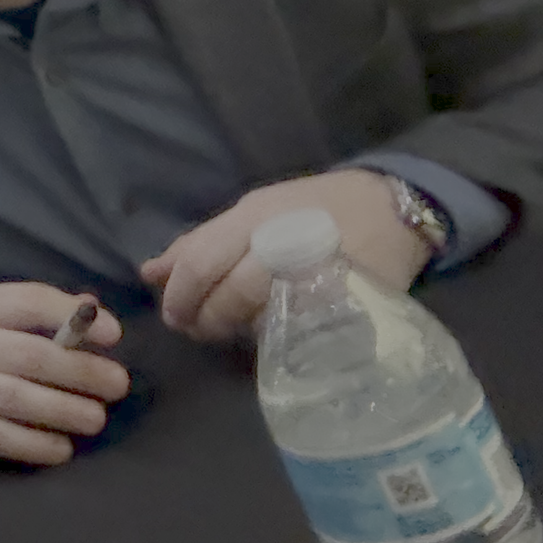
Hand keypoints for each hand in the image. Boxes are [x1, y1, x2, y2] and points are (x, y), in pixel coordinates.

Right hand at [0, 283, 129, 463]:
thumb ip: (31, 307)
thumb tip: (91, 314)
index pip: (29, 302)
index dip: (73, 316)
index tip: (113, 334)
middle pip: (32, 358)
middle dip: (82, 373)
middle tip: (117, 384)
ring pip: (19, 401)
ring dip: (66, 412)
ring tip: (96, 418)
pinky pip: (1, 439)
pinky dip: (36, 445)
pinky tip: (63, 446)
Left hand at [139, 168, 432, 344]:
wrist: (391, 208)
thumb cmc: (311, 208)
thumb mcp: (253, 212)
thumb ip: (202, 242)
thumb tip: (151, 273)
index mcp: (254, 215)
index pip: (201, 260)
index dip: (179, 294)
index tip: (172, 314)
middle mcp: (283, 241)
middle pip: (230, 292)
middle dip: (205, 319)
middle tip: (196, 329)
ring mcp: (316, 272)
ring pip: (263, 314)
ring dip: (237, 328)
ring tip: (228, 331)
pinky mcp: (347, 301)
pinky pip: (301, 327)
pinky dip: (278, 334)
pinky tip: (271, 333)